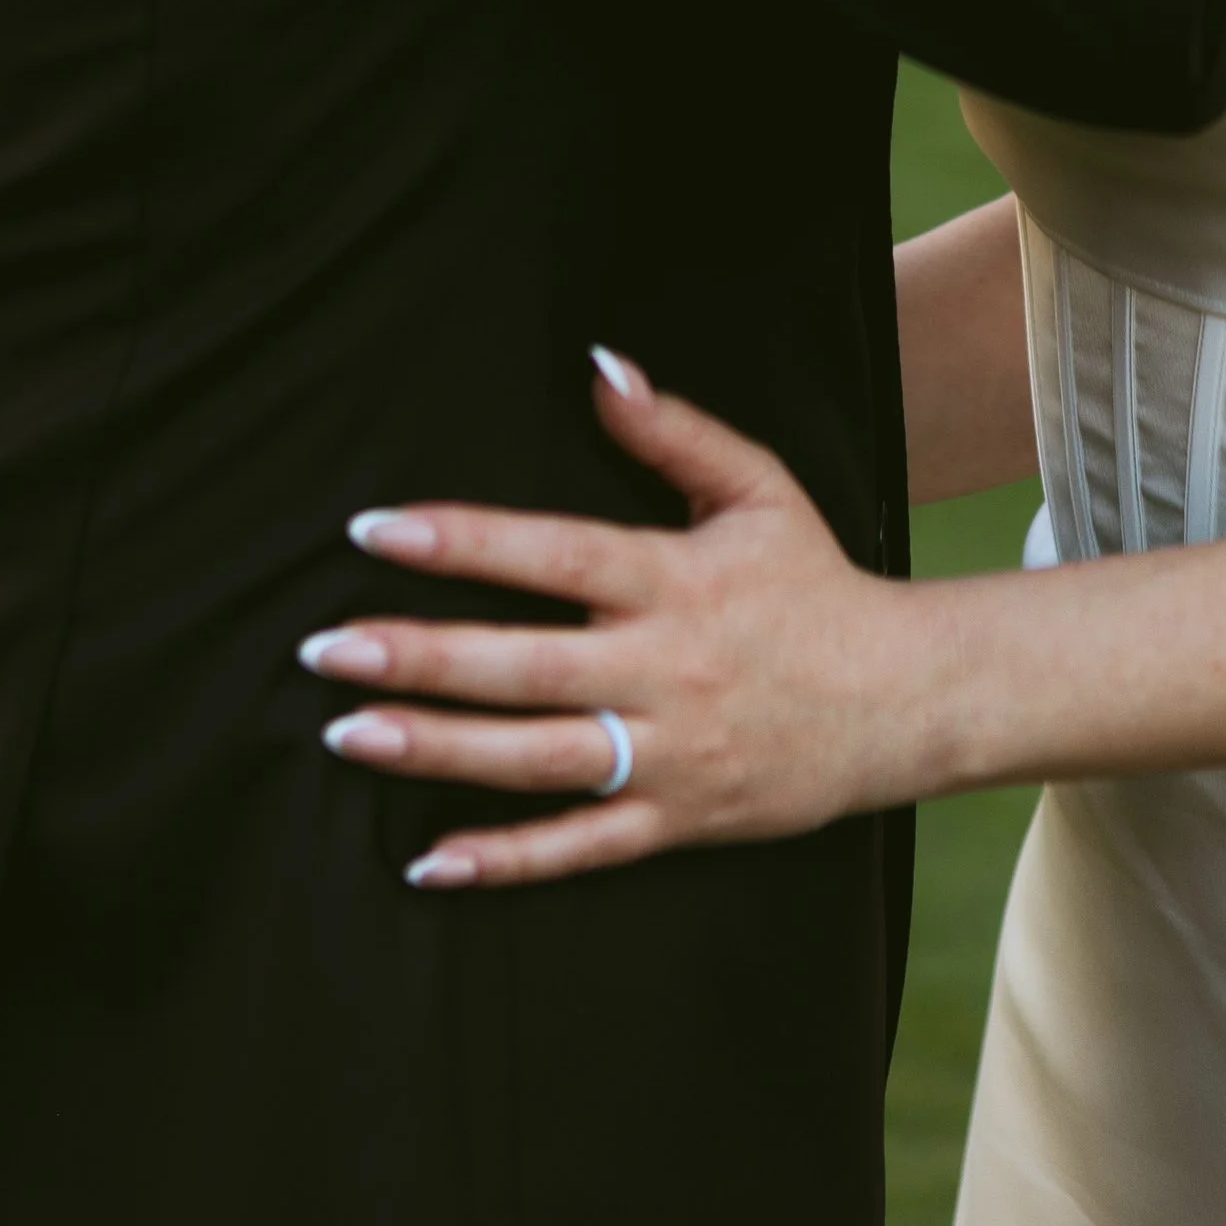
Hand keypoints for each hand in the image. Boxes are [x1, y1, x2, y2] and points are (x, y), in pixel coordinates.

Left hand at [299, 353, 931, 887]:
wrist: (900, 698)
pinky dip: (505, 859)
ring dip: (438, 748)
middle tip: (325, 648)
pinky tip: (428, 858)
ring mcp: (668, 753)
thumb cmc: (812, 581)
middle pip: (524, 665)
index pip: (555, 555)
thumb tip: (599, 366)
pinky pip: (579, 847)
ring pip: (535, 759)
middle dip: (418, 655)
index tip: (378, 529)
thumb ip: (673, 430)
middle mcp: (664, 669)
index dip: (465, 542)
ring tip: (348, 733)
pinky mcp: (675, 820)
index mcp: (676, 579)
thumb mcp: (757, 488)